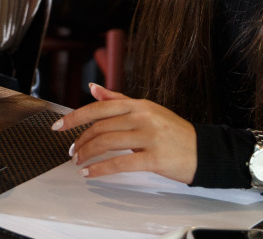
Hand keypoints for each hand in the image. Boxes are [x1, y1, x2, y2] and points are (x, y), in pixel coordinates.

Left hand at [52, 84, 197, 183]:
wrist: (203, 152)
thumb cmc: (174, 132)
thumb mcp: (148, 111)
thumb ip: (119, 101)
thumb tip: (93, 88)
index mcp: (139, 105)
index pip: (99, 108)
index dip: (75, 117)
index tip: (59, 126)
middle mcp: (143, 117)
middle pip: (100, 126)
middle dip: (80, 140)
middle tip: (71, 151)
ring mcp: (150, 136)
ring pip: (107, 142)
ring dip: (87, 154)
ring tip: (79, 162)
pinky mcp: (155, 158)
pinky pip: (120, 162)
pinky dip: (101, 168)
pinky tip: (91, 173)